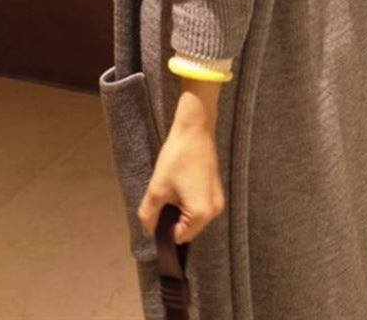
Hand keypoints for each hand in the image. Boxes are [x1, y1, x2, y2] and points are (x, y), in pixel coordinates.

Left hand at [137, 118, 225, 244]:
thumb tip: (148, 229)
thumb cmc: (178, 157)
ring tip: (171, 188)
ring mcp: (217, 199)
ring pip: (193, 216)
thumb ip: (149, 214)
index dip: (164, 230)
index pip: (179, 238)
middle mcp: (214, 210)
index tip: (155, 213)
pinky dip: (188, 200)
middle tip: (162, 198)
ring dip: (180, 209)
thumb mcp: (157, 188)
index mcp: (201, 214)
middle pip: (187, 228)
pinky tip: (180, 184)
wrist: (195, 129)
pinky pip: (199, 205)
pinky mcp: (216, 189)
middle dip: (172, 218)